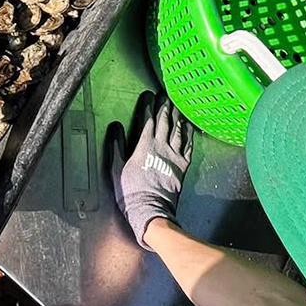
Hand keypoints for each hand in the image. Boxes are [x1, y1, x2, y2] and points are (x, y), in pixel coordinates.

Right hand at [108, 92, 193, 249]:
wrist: (151, 211)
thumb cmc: (131, 191)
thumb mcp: (116, 169)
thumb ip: (116, 146)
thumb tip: (115, 126)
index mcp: (145, 146)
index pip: (147, 120)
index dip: (148, 106)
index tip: (149, 95)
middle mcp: (161, 147)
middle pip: (165, 121)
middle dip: (165, 106)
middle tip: (166, 95)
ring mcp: (174, 156)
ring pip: (178, 130)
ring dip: (178, 116)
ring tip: (178, 104)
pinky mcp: (183, 166)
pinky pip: (189, 146)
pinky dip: (189, 133)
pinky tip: (189, 126)